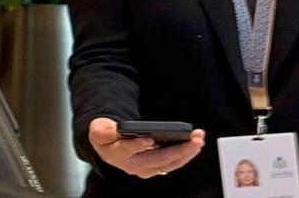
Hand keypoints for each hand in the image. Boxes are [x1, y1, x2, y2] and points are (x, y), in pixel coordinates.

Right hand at [87, 117, 204, 178]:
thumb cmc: (105, 137)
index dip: (138, 145)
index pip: (127, 150)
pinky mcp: (156, 168)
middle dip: (178, 149)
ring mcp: (146, 169)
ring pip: (169, 163)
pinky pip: (173, 164)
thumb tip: (118, 129)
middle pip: (157, 159)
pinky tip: (195, 144)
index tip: (149, 139)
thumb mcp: (99, 130)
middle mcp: (133, 165)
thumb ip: (105, 130)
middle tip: (194, 138)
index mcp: (117, 154)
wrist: (109, 149)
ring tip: (199, 139)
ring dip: (187, 153)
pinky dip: (185, 154)